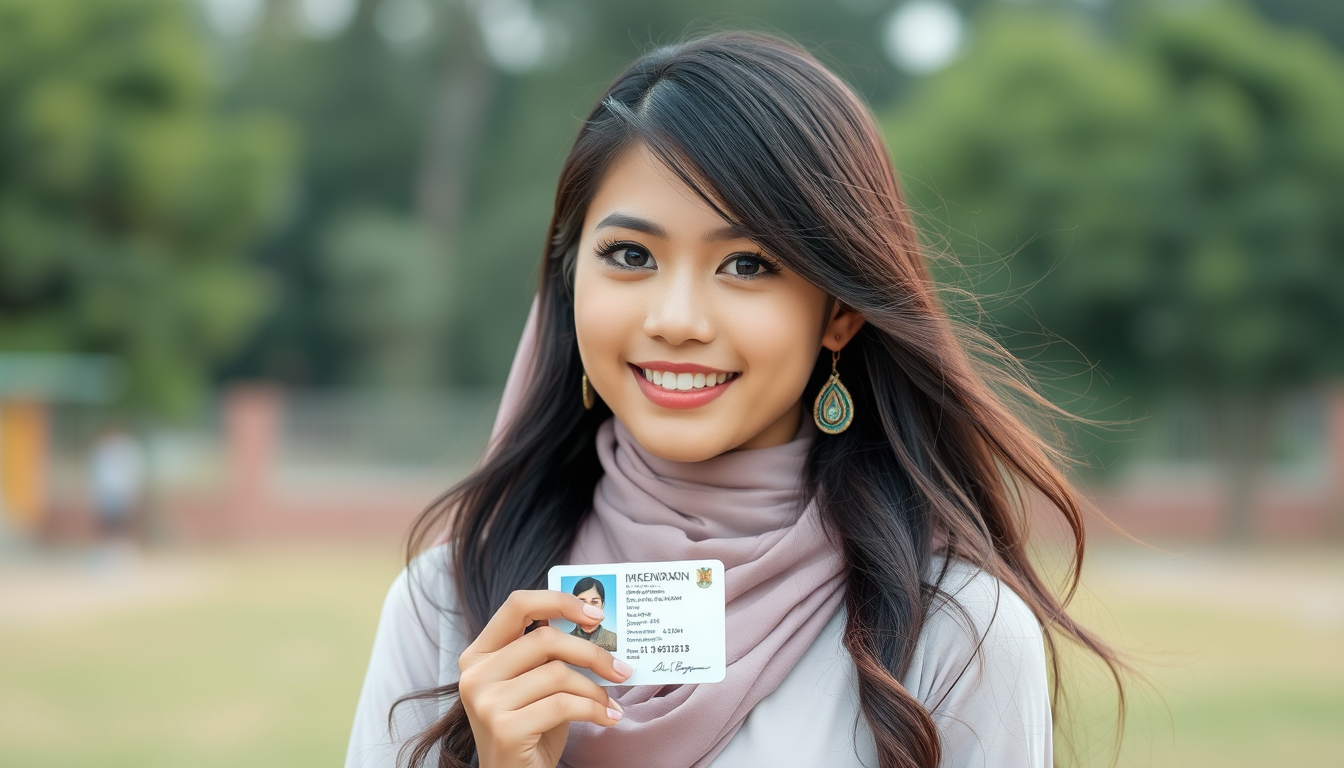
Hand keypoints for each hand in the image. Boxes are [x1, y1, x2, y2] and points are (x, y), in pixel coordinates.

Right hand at [458, 589, 632, 767]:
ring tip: (610, 702)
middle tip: (620, 668)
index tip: (595, 615)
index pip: (517, 605)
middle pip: (545, 638)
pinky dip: (594, 710)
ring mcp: (485, 702)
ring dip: (595, 689)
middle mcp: (475, 674)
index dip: (559, 601)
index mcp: (479, 653)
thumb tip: (592, 620)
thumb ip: (548, 652)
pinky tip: (608, 717)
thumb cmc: (531, 727)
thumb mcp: (535, 682)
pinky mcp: (504, 728)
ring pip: (557, 673)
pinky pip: (563, 705)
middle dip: (591, 652)